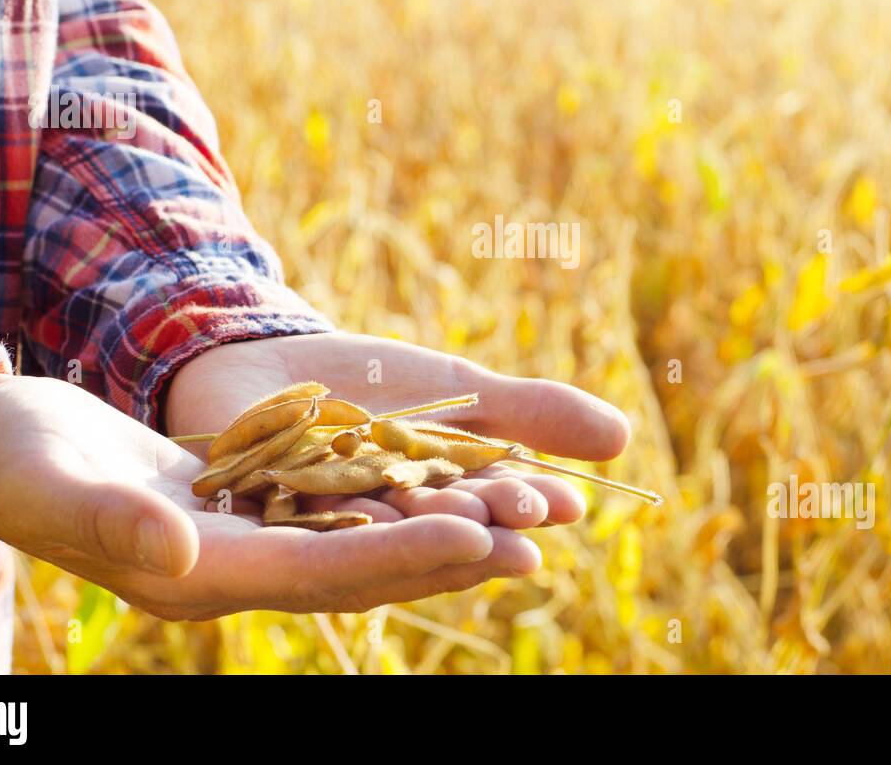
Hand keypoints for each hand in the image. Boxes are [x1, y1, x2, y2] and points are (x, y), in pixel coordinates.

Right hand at [0, 374, 551, 619]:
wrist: (7, 449)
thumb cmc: (17, 463)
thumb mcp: (54, 483)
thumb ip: (113, 520)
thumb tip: (179, 550)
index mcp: (197, 576)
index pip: (317, 575)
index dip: (398, 557)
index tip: (475, 537)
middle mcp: (237, 569)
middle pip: (361, 568)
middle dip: (445, 555)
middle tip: (532, 543)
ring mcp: (250, 542)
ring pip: (364, 542)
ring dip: (437, 531)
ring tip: (518, 521)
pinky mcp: (255, 509)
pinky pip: (343, 510)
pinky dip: (399, 500)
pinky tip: (451, 484)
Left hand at [165, 331, 630, 537]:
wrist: (268, 361)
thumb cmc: (374, 384)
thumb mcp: (460, 390)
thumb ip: (532, 413)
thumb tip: (623, 437)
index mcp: (441, 500)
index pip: (494, 508)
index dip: (526, 506)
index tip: (563, 503)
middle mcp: (390, 524)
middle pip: (442, 527)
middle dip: (483, 526)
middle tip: (522, 527)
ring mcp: (328, 522)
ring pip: (381, 528)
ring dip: (423, 529)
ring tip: (463, 520)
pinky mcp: (268, 510)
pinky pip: (303, 511)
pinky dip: (339, 510)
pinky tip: (373, 509)